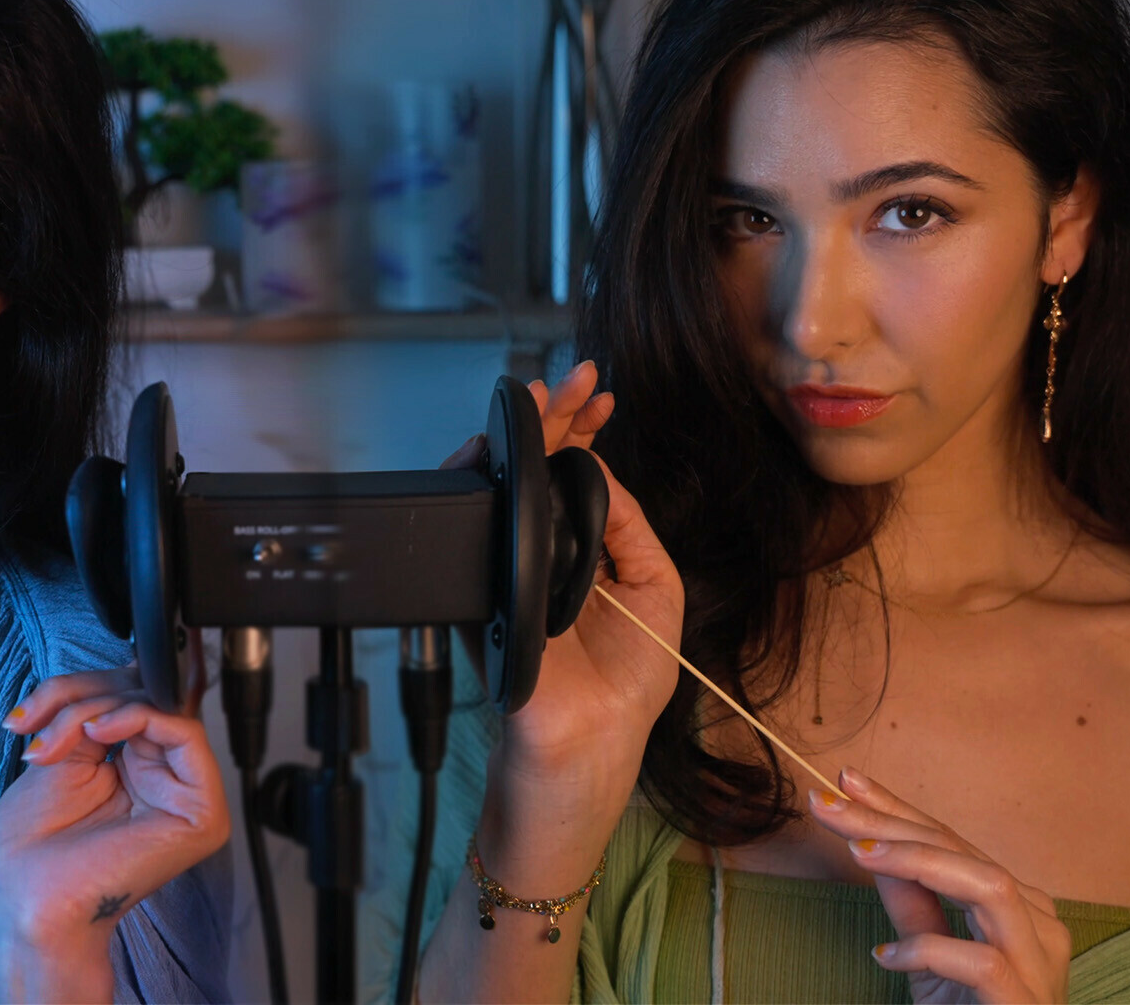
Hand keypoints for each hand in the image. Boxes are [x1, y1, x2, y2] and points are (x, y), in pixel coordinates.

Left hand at [0, 667, 230, 1002]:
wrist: (21, 901)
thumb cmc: (27, 848)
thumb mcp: (59, 753)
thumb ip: (96, 711)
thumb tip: (134, 665)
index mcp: (136, 768)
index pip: (133, 699)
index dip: (88, 685)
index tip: (39, 702)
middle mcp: (165, 779)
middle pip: (145, 696)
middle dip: (82, 695)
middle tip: (38, 721)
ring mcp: (186, 796)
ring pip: (160, 707)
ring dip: (96, 710)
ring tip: (55, 743)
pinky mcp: (201, 813)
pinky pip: (184, 733)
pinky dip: (135, 718)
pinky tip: (97, 735)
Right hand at [442, 360, 684, 886]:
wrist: (584, 751)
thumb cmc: (621, 689)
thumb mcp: (655, 594)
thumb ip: (630, 530)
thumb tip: (597, 470)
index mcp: (585, 556)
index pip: (579, 482)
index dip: (586, 434)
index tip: (599, 396)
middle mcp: (542, 556)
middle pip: (539, 472)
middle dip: (556, 417)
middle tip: (573, 378)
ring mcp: (507, 570)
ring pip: (501, 488)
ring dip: (518, 435)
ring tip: (543, 395)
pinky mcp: (480, 590)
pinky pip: (474, 526)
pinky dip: (477, 481)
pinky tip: (498, 450)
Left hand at [809, 767, 1071, 1003]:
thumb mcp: (927, 960)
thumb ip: (910, 904)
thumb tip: (868, 844)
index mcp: (1018, 909)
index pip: (953, 842)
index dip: (897, 809)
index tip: (843, 782)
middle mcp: (1039, 928)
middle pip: (965, 854)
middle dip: (892, 824)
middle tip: (828, 805)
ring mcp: (1040, 967)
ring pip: (992, 888)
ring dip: (920, 862)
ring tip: (859, 856)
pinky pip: (984, 963)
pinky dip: (931, 950)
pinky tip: (886, 958)